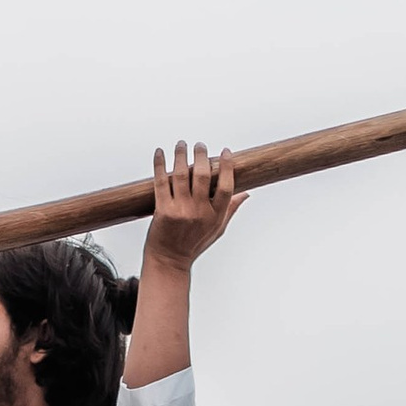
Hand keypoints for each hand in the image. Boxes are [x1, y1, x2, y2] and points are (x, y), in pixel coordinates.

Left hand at [143, 141, 236, 268]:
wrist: (168, 261)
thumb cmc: (193, 244)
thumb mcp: (217, 229)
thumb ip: (230, 210)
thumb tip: (246, 194)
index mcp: (215, 215)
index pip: (226, 187)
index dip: (227, 167)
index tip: (226, 152)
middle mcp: (199, 212)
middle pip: (202, 176)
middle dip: (201, 155)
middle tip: (200, 145)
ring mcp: (180, 210)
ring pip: (181, 175)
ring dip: (180, 155)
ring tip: (181, 144)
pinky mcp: (162, 210)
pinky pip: (161, 182)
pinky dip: (159, 164)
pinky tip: (159, 152)